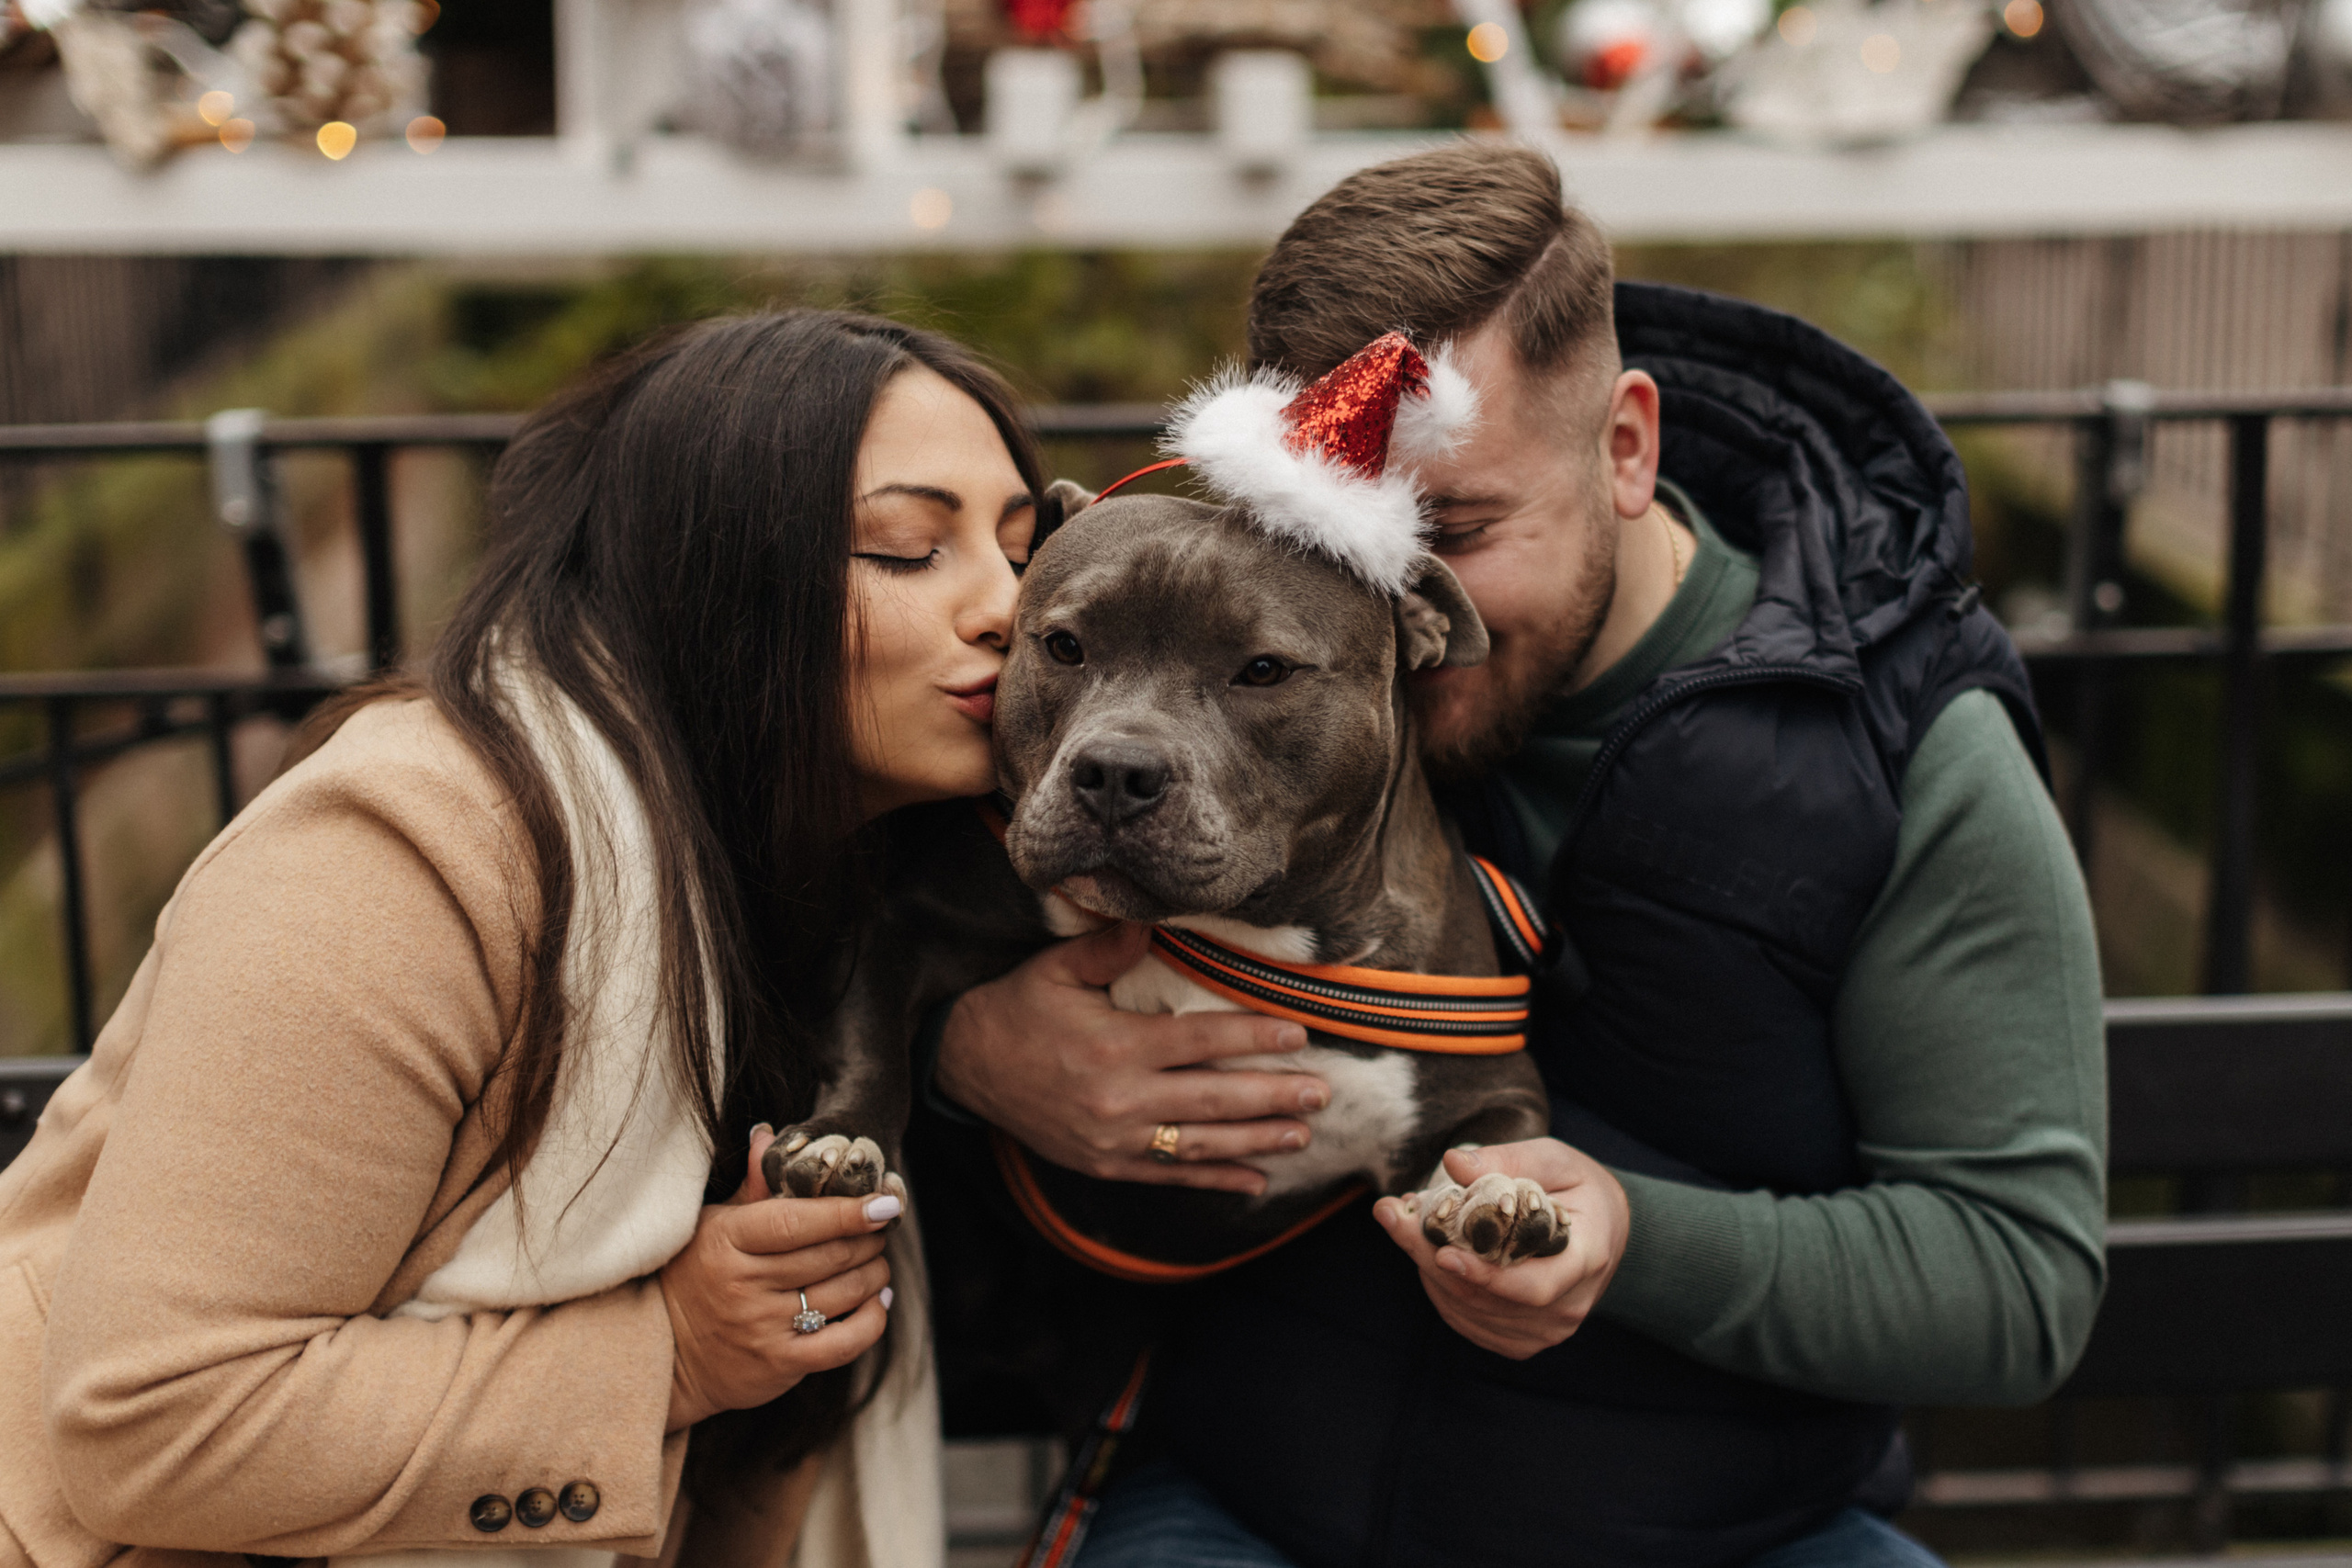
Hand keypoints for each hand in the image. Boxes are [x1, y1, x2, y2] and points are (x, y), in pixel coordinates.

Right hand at [658, 1127, 894, 1430]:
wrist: (664, 1352)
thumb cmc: (697, 1275)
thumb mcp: (713, 1225)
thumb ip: (751, 1187)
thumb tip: (767, 1135)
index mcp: (727, 1240)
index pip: (797, 1221)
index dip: (847, 1210)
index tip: (884, 1201)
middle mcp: (743, 1284)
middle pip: (829, 1255)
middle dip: (868, 1238)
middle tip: (882, 1228)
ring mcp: (761, 1327)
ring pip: (843, 1293)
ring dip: (875, 1273)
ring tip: (878, 1261)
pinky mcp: (778, 1365)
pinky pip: (843, 1343)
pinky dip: (872, 1319)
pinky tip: (878, 1301)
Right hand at [935, 922, 1328, 1195]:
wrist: (964, 1066)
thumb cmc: (1018, 1009)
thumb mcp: (1056, 969)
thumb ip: (1109, 947)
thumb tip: (1154, 920)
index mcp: (1114, 1047)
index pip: (1199, 1042)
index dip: (1251, 1038)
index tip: (1297, 1034)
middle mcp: (1120, 1100)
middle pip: (1213, 1100)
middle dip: (1272, 1096)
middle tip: (1321, 1092)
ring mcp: (1114, 1139)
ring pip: (1200, 1144)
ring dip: (1257, 1140)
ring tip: (1302, 1133)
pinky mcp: (1106, 1164)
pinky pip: (1171, 1176)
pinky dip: (1215, 1179)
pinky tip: (1255, 1180)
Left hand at [1372, 1140, 1627, 1359]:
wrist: (1605, 1230)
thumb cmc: (1578, 1188)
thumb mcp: (1554, 1159)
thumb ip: (1508, 1160)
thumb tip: (1454, 1163)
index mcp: (1586, 1258)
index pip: (1534, 1285)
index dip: (1485, 1275)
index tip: (1442, 1251)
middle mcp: (1568, 1305)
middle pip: (1488, 1298)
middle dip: (1431, 1257)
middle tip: (1392, 1215)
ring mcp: (1547, 1329)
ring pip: (1471, 1311)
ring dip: (1428, 1270)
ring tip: (1402, 1225)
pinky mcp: (1524, 1339)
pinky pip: (1469, 1322)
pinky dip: (1441, 1290)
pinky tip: (1426, 1254)